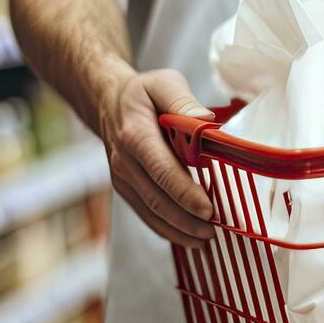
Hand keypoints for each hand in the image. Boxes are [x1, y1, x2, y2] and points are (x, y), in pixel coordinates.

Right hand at [100, 68, 216, 248]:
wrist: (109, 103)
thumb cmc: (143, 93)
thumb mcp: (163, 83)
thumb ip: (183, 101)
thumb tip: (206, 122)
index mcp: (134, 135)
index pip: (161, 170)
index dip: (185, 193)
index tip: (208, 210)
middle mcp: (123, 162)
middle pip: (157, 199)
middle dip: (186, 220)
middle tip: (214, 231)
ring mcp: (122, 179)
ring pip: (151, 212)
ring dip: (179, 230)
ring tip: (206, 239)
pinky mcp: (126, 189)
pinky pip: (146, 214)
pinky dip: (167, 230)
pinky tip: (189, 239)